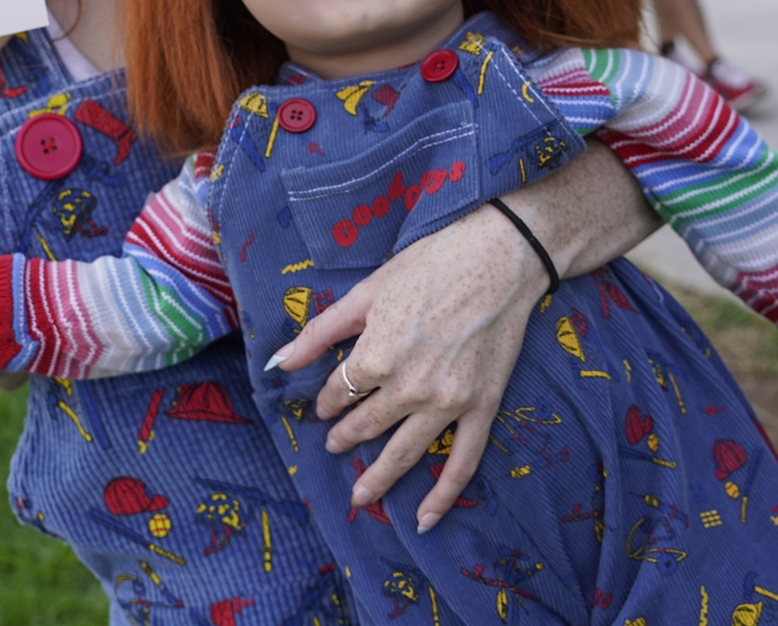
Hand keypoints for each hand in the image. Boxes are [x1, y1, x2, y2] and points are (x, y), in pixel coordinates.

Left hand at [264, 200, 545, 531]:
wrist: (500, 258)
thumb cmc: (431, 265)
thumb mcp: (368, 291)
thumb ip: (321, 332)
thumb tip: (278, 361)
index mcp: (377, 356)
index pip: (341, 392)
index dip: (328, 400)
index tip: (324, 404)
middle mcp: (409, 388)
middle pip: (367, 425)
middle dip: (345, 437)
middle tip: (334, 444)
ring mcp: (448, 403)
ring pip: (405, 453)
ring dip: (379, 478)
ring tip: (360, 495)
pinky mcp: (482, 407)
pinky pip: (462, 462)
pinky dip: (443, 495)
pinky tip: (424, 519)